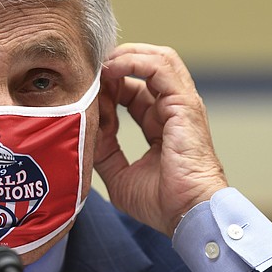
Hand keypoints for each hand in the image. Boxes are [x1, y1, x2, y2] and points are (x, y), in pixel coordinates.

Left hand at [93, 44, 227, 236]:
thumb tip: (86, 126)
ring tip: (100, 63)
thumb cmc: (162, 203)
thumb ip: (103, 148)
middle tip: (89, 68)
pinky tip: (111, 70)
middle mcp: (172, 109)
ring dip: (125, 56)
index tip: (84, 90)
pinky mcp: (184, 103)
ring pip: (157, 59)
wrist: (186, 215)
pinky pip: (160, 67)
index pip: (132, 90)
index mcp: (160, 124)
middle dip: (115, 63)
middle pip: (145, 68)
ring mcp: (181, 104)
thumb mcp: (118, 174)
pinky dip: (133, 61)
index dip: (107, 86)